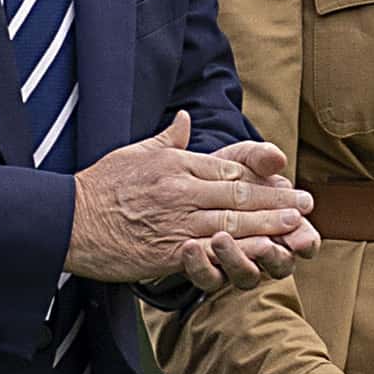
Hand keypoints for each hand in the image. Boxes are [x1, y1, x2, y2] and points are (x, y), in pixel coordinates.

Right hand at [69, 112, 315, 287]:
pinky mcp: (169, 251)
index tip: (282, 179)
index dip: (259, 177)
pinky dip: (240, 254)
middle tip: (306, 203)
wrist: (68, 221)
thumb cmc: (98, 187)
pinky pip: (213, 252)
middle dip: (277, 200)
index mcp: (175, 164)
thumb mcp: (133, 152)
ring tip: (297, 226)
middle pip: (239, 196)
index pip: (227, 170)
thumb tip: (182, 117)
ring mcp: (177, 221)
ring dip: (269, 226)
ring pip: (233, 224)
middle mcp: (181, 190)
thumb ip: (165, 138)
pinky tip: (262, 255)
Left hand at [176, 139, 320, 292]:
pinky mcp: (207, 273)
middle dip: (274, 255)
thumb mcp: (240, 160)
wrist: (181, 189)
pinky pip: (207, 279)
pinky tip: (190, 248)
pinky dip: (201, 265)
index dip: (306, 241)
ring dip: (236, 259)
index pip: (304, 241)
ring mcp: (236, 265)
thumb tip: (277, 158)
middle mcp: (264, 252)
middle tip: (267, 244)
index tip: (303, 239)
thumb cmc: (222, 174)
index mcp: (283, 226)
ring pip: (245, 276)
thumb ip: (258, 157)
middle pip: (279, 265)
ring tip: (220, 239)